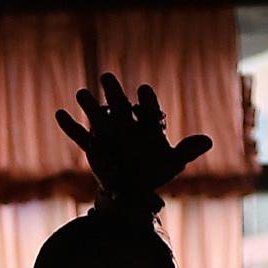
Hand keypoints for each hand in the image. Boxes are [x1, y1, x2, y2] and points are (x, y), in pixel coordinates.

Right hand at [55, 73, 212, 205]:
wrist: (131, 190)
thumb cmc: (153, 173)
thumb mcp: (171, 164)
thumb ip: (187, 151)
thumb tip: (208, 141)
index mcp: (148, 125)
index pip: (148, 109)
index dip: (146, 101)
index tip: (142, 91)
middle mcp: (127, 124)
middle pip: (120, 105)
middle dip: (114, 91)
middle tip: (107, 77)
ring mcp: (109, 134)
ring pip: (99, 117)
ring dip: (89, 105)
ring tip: (81, 93)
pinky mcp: (94, 147)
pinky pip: (80, 135)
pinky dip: (69, 126)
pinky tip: (59, 113)